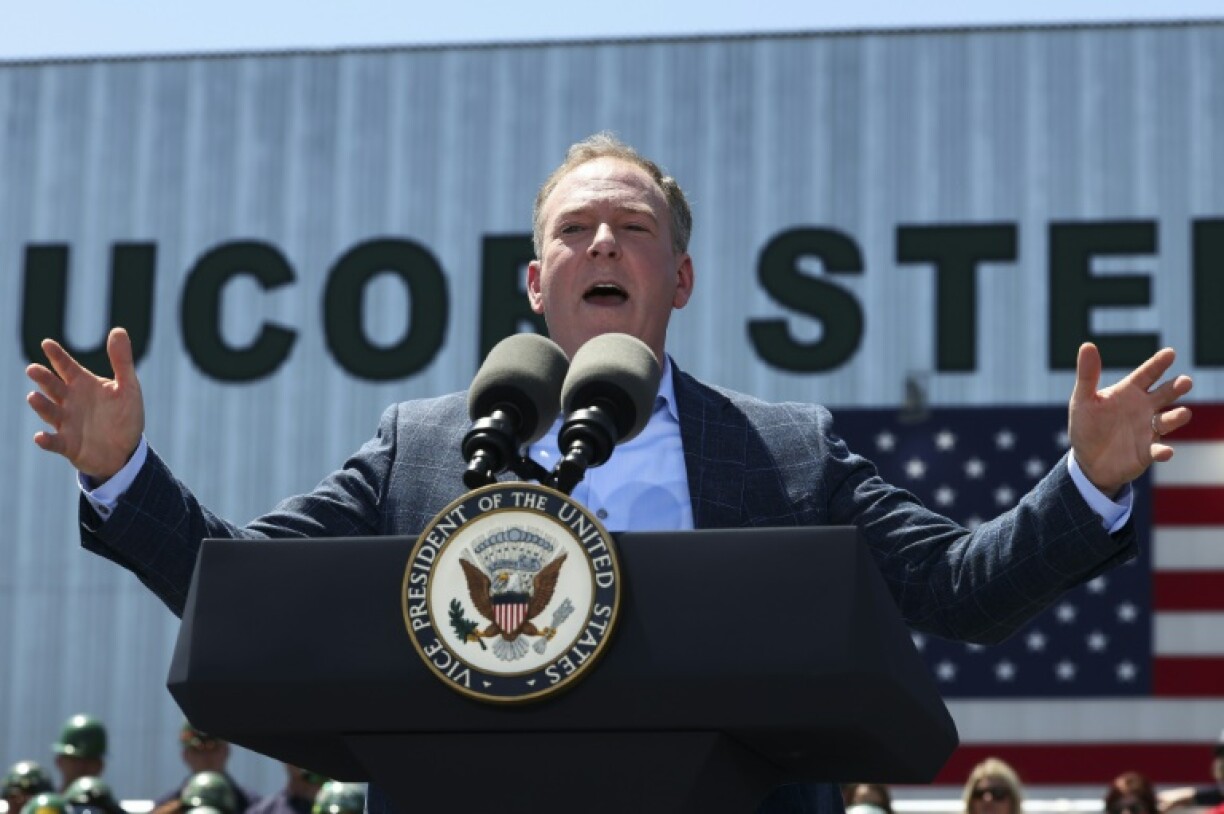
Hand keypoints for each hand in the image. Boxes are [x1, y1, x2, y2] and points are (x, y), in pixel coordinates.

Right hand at [25, 327, 145, 481]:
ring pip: (50, 412)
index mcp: (83, 385)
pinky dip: (46, 440)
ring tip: (33, 397)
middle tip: (33, 369)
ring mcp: (67, 423)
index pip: (66, 367)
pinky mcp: (68, 445)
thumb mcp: (128, 387)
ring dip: (41, 405)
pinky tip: (40, 437)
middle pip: (53, 386)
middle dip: (43, 378)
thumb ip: (122, 361)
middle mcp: (70, 401)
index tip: (46, 343)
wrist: (126, 451)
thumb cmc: (124, 416)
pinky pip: (55, 442)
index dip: (57, 355)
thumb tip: (118, 330)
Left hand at [1069, 342, 1193, 497]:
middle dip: (1175, 388)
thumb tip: (1087, 345)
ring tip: (1183, 413)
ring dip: (1175, 417)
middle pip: (1164, 394)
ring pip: (1167, 421)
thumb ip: (1087, 375)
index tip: (1169, 353)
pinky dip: (1162, 451)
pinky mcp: (1148, 452)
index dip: (1158, 364)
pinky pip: (1158, 450)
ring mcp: (1148, 429)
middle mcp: (1144, 408)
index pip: (1147, 374)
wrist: (1087, 461)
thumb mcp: (1083, 400)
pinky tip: (1164, 451)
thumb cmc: (1086, 426)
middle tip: (1185, 381)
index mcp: (1129, 392)